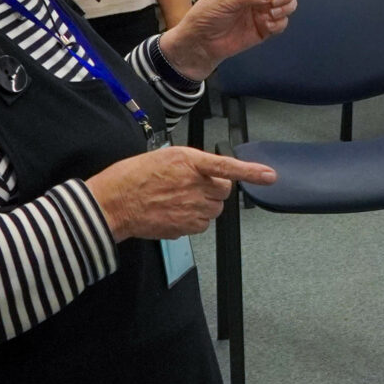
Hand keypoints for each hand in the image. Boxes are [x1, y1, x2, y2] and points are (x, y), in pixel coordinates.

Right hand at [86, 148, 276, 241]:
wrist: (112, 204)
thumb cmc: (131, 177)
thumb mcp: (163, 157)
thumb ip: (190, 164)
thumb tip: (205, 172)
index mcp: (189, 161)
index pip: (227, 166)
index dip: (251, 172)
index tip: (270, 176)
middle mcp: (194, 184)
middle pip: (223, 190)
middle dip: (213, 189)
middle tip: (190, 187)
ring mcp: (191, 207)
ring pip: (214, 209)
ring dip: (203, 205)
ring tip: (177, 200)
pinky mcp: (186, 226)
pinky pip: (202, 225)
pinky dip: (193, 221)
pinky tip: (174, 213)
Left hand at [158, 0, 309, 80]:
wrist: (202, 43)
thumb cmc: (207, 14)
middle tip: (273, 3)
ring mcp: (263, 11)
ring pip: (288, 4)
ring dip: (285, 8)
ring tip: (270, 14)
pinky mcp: (266, 28)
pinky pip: (282, 22)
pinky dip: (278, 23)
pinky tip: (266, 26)